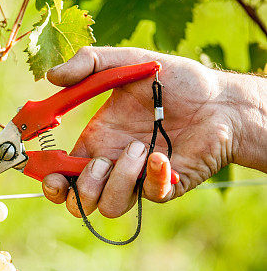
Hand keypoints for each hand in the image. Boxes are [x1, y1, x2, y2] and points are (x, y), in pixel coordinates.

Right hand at [42, 46, 240, 219]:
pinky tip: (161, 155)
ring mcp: (138, 180)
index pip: (64, 176)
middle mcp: (113, 166)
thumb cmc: (176, 82)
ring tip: (140, 147)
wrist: (220, 99)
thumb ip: (89, 64)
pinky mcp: (164, 187)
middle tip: (99, 162)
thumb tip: (50, 76)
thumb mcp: (128, 64)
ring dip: (119, 178)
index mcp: (97, 143)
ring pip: (110, 206)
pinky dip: (152, 177)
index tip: (52, 175)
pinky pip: (149, 196)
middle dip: (82, 189)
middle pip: (81, 202)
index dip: (53, 183)